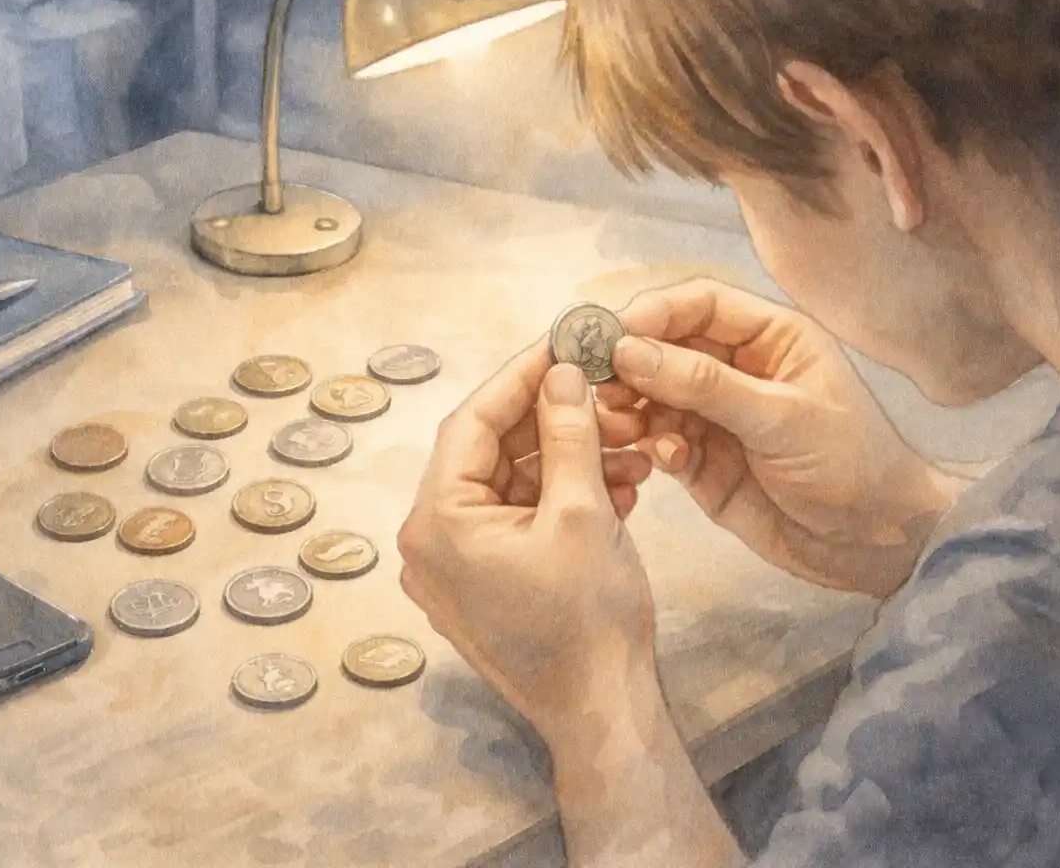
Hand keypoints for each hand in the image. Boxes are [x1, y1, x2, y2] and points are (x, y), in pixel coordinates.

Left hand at [397, 342, 658, 740]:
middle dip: (554, 423)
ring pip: (511, 486)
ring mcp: (453, 570)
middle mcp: (430, 543)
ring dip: (568, 461)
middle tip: (605, 392)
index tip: (561, 344)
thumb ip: (568, 432)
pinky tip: (617, 486)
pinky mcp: (483, 586)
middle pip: (490, 453)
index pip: (471, 422)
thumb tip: (561, 373)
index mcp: (436, 522)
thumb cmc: (588, 623)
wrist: (603, 715)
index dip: (520, 377)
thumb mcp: (584, 512)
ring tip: (630, 446)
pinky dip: (562, 499)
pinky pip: (518, 521)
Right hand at [600, 278, 963, 597]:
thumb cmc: (849, 465)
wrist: (876, 548)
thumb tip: (627, 350)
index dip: (653, 313)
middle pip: (665, 347)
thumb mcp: (781, 417)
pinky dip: (651, 447)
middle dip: (630, 364)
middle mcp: (737, 369)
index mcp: (770, 338)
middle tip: (598, 386)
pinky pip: (660, 441)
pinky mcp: (702, 462)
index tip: (612, 337)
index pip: (699, 305)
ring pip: (653, 395)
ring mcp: (716, 416)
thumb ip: (703, 384)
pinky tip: (661, 462)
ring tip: (622, 428)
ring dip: (632, 408)